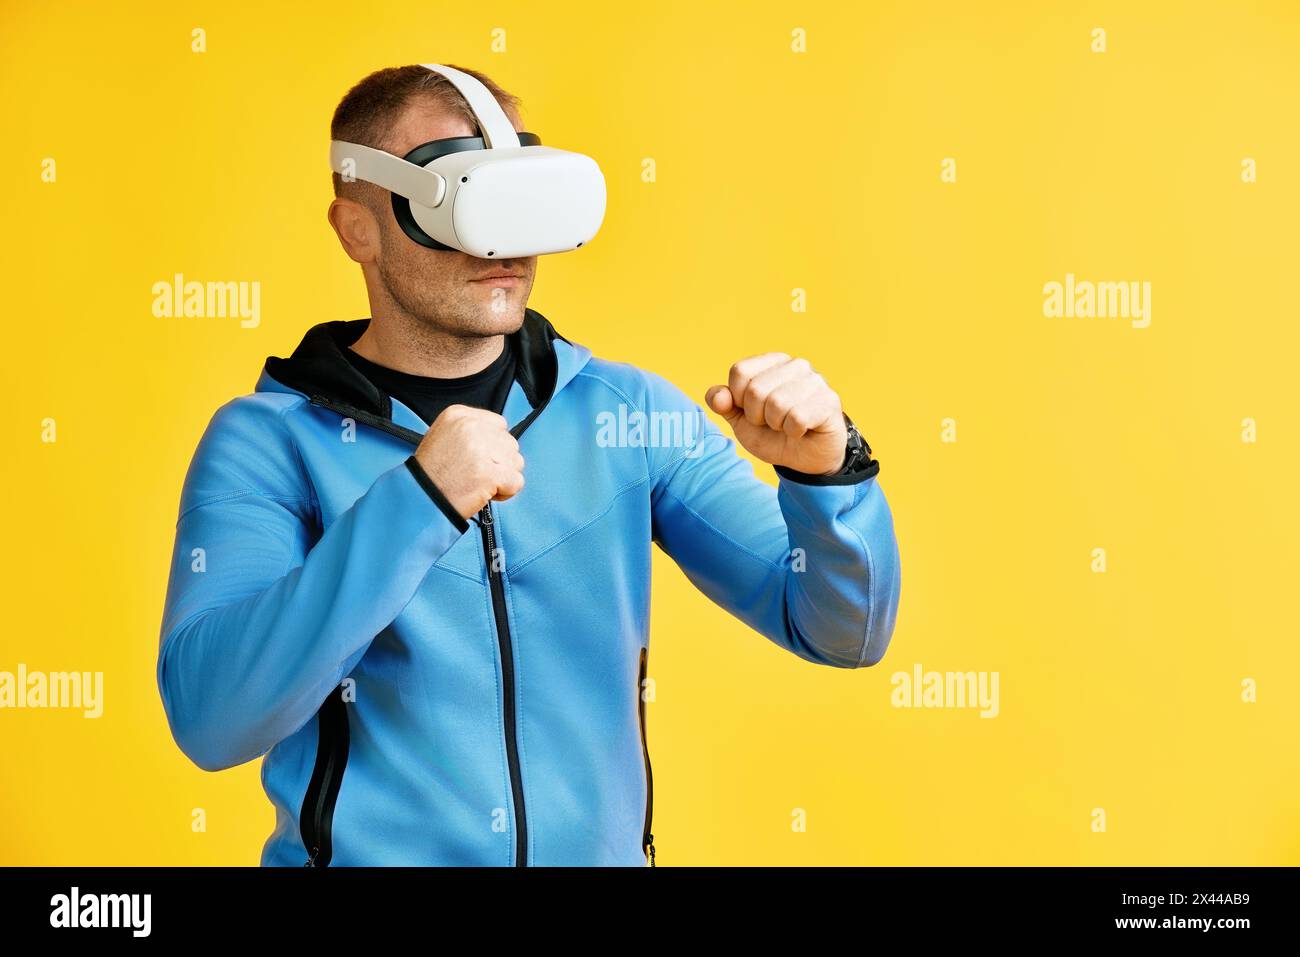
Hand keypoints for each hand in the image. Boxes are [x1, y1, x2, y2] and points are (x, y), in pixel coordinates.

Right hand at [414, 406, 524, 518]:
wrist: (421, 497)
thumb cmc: (430, 473)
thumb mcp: (443, 436)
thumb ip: (471, 432)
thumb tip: (496, 438)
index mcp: (460, 415)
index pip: (499, 424)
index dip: (494, 445)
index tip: (482, 457)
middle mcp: (473, 427)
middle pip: (509, 443)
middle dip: (499, 462)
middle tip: (478, 474)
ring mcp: (484, 449)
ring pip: (516, 461)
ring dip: (504, 476)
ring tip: (480, 483)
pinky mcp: (492, 473)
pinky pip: (516, 481)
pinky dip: (506, 492)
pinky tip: (486, 493)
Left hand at [705, 354, 847, 475]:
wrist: (805, 459)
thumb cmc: (773, 435)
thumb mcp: (741, 421)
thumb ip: (724, 405)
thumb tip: (716, 395)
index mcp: (771, 362)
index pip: (740, 372)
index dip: (739, 400)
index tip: (754, 412)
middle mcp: (795, 365)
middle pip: (756, 390)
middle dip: (758, 416)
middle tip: (773, 423)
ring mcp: (815, 380)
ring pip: (777, 403)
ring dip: (777, 425)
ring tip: (787, 426)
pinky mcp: (829, 400)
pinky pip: (797, 418)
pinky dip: (793, 432)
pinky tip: (801, 431)